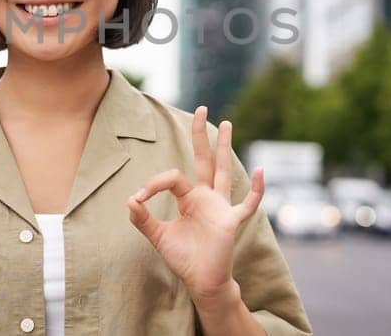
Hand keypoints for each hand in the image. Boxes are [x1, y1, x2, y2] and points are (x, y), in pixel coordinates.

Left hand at [127, 106, 264, 302]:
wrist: (201, 282)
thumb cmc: (184, 258)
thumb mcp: (158, 236)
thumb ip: (143, 219)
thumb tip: (130, 199)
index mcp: (190, 198)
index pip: (173, 177)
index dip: (154, 183)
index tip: (138, 198)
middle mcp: (207, 198)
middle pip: (205, 160)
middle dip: (202, 135)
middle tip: (201, 108)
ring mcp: (221, 207)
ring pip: (224, 171)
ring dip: (225, 148)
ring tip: (227, 123)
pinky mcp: (231, 221)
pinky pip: (248, 203)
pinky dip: (256, 189)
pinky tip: (260, 171)